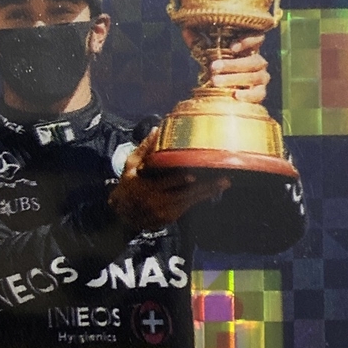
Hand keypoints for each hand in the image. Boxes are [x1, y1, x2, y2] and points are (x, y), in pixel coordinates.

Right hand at [109, 129, 230, 231]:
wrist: (123, 215)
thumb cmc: (128, 187)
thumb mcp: (130, 166)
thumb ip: (144, 149)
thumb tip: (156, 130)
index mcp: (147, 187)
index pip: (166, 182)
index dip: (180, 180)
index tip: (193, 174)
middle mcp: (157, 201)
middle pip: (185, 193)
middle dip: (205, 186)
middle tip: (222, 179)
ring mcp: (165, 211)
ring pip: (190, 201)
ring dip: (208, 192)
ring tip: (223, 183)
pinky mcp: (170, 218)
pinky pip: (188, 207)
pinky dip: (200, 198)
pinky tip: (213, 191)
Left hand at [184, 30, 269, 105]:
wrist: (222, 90)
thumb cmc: (217, 67)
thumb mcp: (207, 54)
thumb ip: (198, 41)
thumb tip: (185, 29)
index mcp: (248, 47)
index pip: (257, 37)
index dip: (248, 41)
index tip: (232, 47)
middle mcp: (258, 61)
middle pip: (253, 61)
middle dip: (232, 64)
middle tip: (213, 67)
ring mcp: (261, 77)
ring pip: (255, 76)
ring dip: (234, 78)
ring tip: (215, 81)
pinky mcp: (260, 92)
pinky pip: (259, 93)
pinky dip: (248, 94)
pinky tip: (235, 95)